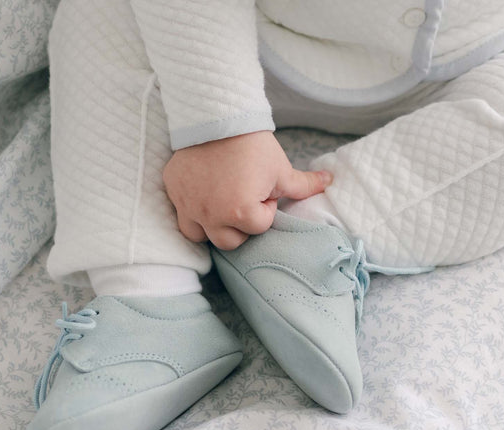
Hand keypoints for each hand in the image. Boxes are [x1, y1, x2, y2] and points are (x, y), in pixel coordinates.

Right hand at [163, 131, 331, 249]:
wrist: (217, 115)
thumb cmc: (252, 144)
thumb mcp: (280, 168)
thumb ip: (304, 185)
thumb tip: (330, 182)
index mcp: (240, 212)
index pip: (258, 227)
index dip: (265, 209)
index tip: (261, 189)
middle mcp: (210, 215)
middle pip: (230, 241)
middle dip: (240, 225)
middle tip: (243, 199)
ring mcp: (188, 205)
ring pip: (200, 235)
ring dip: (213, 226)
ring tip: (222, 204)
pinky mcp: (173, 192)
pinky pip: (182, 215)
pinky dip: (193, 212)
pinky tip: (203, 196)